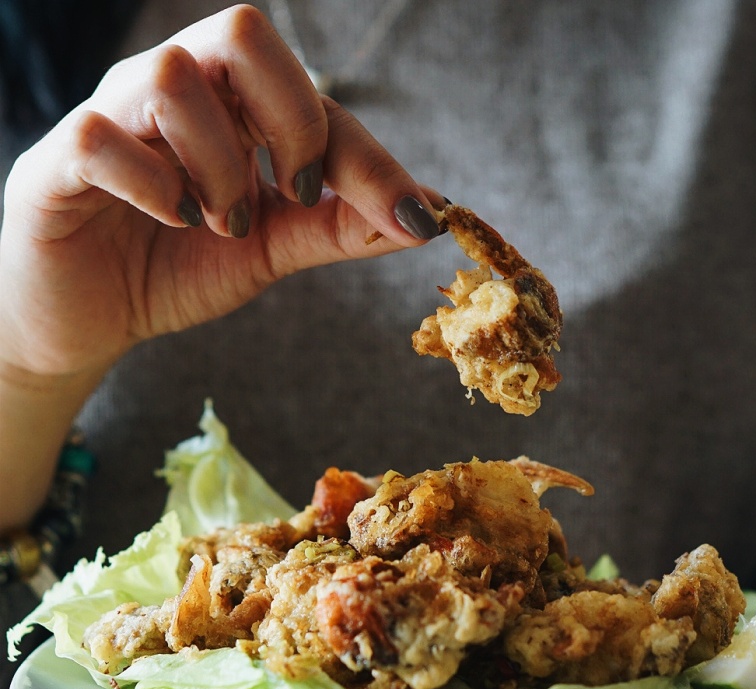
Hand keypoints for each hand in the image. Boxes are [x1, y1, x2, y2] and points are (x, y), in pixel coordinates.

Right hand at [0, 4, 441, 380]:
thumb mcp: (272, 250)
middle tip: (292, 195)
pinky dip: (154, 185)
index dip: (369, 158)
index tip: (410, 218)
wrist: (91, 317)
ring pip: (173, 79)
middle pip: (242, 34)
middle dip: (291, 121)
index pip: (314, 99)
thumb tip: (428, 213)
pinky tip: (172, 221)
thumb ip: (339, 227)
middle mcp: (174, 94)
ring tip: (222, 225)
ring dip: (220, 166)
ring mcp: (114, 117)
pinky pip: (102, 136)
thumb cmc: (177, 267)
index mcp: (231, 108)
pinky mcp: (58, 160)